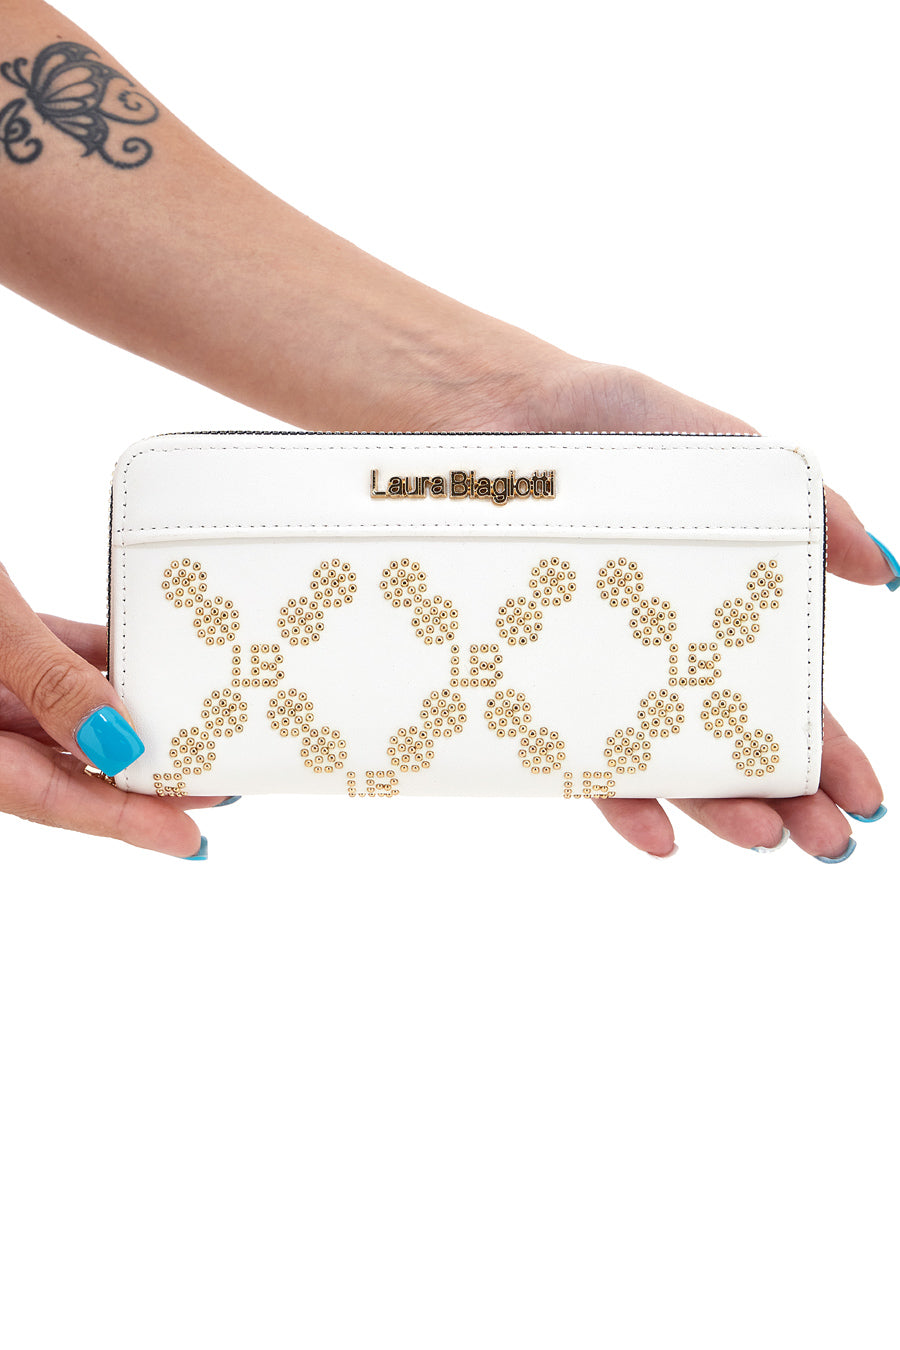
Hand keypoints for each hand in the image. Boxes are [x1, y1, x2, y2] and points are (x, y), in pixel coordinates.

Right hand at [0, 561, 229, 856]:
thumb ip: (48, 682)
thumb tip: (117, 739)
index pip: (49, 798)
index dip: (125, 823)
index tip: (190, 840)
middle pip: (60, 769)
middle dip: (137, 782)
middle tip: (213, 788)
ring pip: (55, 720)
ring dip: (119, 722)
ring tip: (189, 730)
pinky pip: (43, 663)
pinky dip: (89, 663)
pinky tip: (136, 659)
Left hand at [444, 356, 890, 860]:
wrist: (494, 417)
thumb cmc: (610, 429)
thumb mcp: (726, 453)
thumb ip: (811, 510)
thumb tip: (886, 573)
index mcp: (713, 617)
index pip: (778, 697)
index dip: (825, 748)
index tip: (864, 795)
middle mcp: (658, 658)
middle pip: (732, 746)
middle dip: (789, 799)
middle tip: (830, 842)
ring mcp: (598, 677)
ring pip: (666, 764)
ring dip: (720, 809)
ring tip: (766, 838)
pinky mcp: (536, 688)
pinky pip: (577, 760)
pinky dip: (620, 801)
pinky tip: (661, 837)